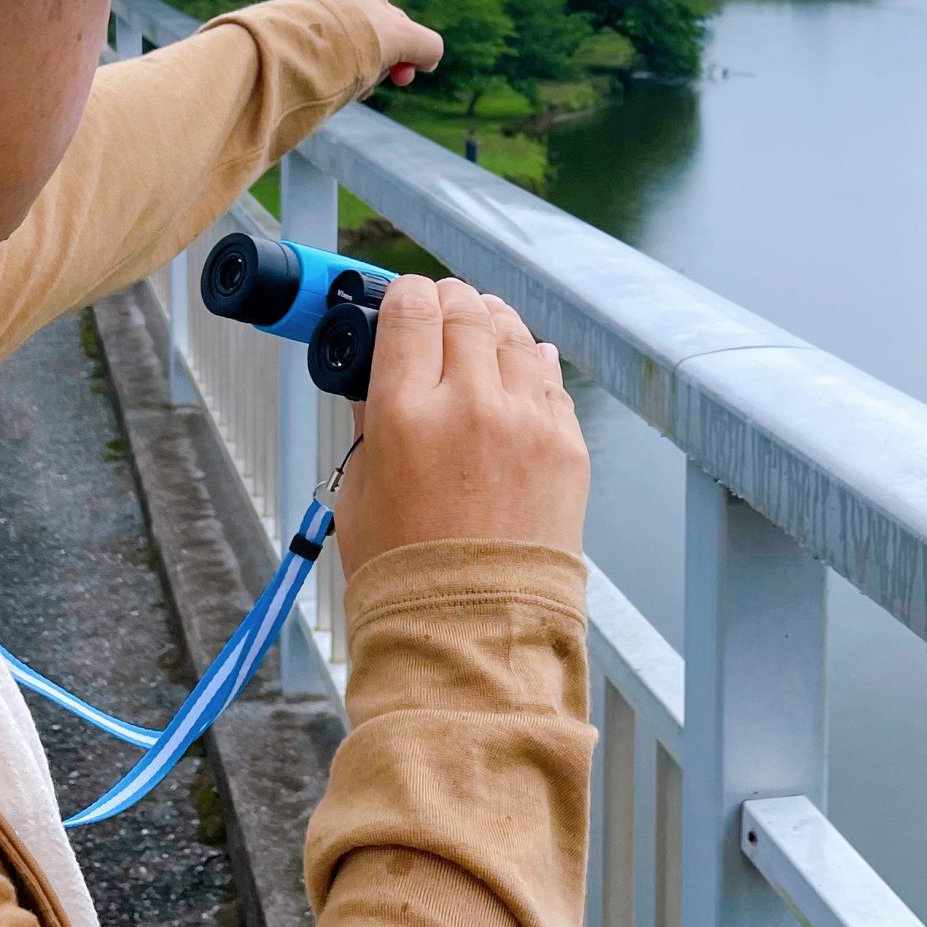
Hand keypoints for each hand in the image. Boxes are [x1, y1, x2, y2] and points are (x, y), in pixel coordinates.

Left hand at [314, 0, 443, 87]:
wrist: (293, 60)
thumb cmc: (352, 37)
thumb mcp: (405, 40)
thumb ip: (427, 45)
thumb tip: (426, 59)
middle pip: (386, 16)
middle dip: (404, 49)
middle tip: (406, 76)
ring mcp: (323, 17)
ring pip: (367, 42)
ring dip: (379, 65)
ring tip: (369, 81)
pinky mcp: (309, 44)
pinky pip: (344, 58)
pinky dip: (355, 74)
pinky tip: (351, 90)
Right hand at [333, 277, 588, 574]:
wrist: (472, 631)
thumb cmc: (403, 569)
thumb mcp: (359, 488)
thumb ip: (372, 419)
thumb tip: (382, 374)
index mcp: (405, 413)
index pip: (412, 311)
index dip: (406, 295)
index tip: (405, 299)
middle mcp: (471, 405)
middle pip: (465, 311)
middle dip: (449, 300)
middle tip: (443, 306)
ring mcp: (526, 423)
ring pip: (514, 335)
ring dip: (494, 323)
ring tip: (483, 327)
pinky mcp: (567, 446)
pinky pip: (551, 380)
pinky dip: (532, 366)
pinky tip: (523, 364)